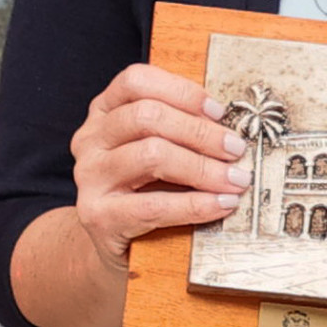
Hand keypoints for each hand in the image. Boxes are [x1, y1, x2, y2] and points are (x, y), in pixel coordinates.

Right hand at [71, 63, 250, 273]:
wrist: (111, 245)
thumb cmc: (143, 191)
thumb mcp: (153, 149)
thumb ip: (177, 130)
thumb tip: (230, 125)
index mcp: (103, 112)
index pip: (136, 81)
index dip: (181, 91)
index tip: (219, 111)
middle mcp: (90, 139)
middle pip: (146, 116)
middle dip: (200, 132)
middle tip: (236, 149)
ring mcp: (90, 177)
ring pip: (151, 155)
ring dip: (203, 167)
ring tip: (234, 180)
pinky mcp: (98, 216)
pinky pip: (155, 205)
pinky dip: (196, 204)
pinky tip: (222, 204)